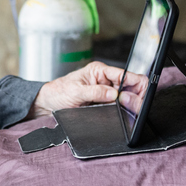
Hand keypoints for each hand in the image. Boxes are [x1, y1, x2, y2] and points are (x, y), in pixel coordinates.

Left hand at [28, 61, 142, 117]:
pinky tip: (119, 114)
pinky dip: (122, 111)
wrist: (49, 103)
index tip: (135, 98)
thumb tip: (114, 94)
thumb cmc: (59, 92)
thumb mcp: (75, 91)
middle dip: (133, 97)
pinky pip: (120, 106)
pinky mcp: (104, 102)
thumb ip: (95, 92)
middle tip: (128, 107)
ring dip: (128, 105)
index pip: (126, 75)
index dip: (135, 86)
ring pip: (128, 98)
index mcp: (99, 70)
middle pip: (131, 86)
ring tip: (122, 111)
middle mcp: (105, 79)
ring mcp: (106, 91)